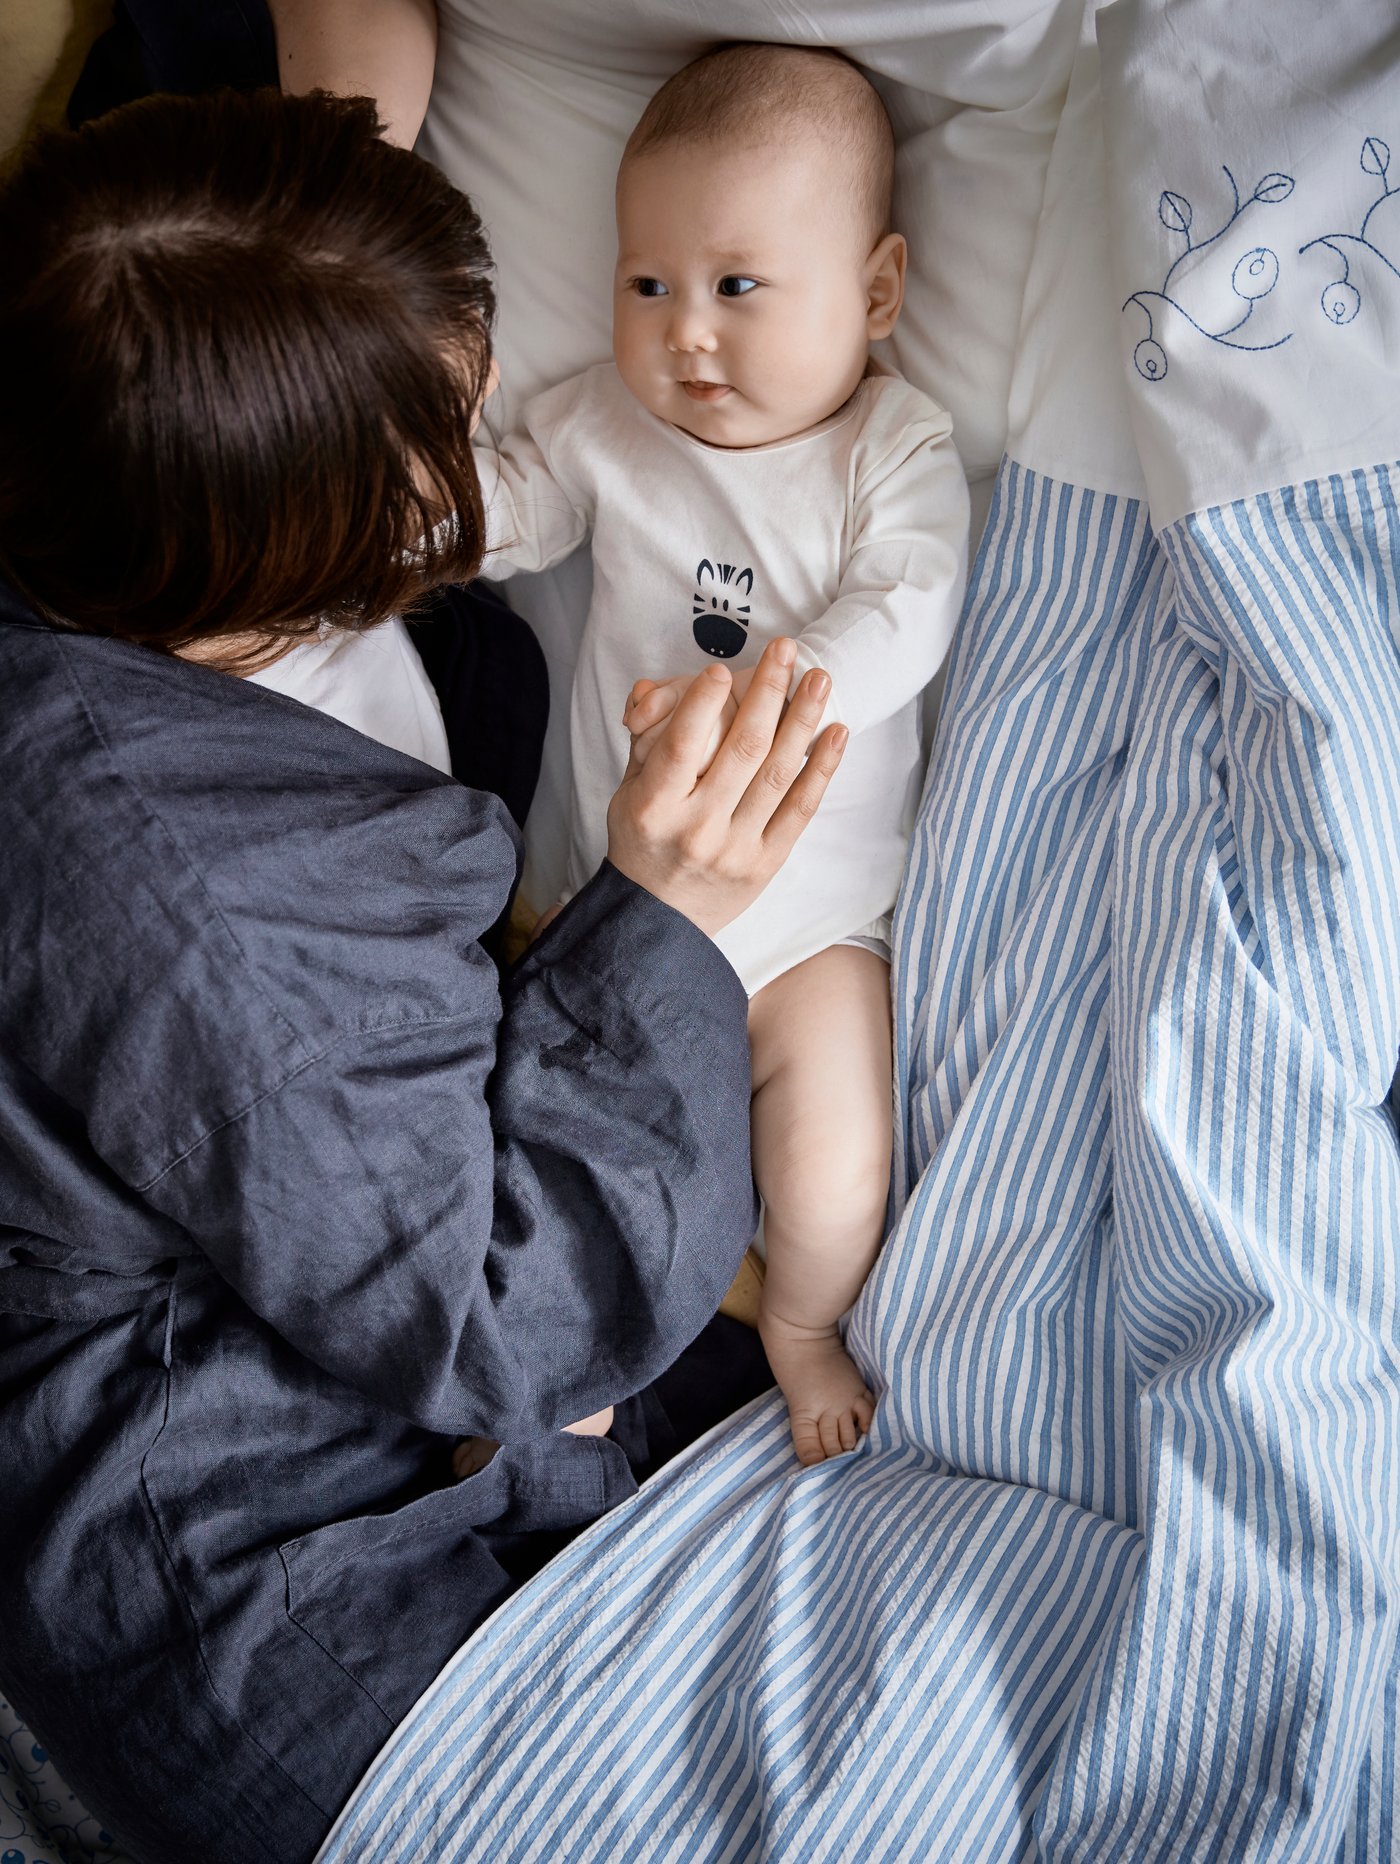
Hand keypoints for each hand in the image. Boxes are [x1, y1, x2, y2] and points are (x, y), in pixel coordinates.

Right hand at [605, 638, 845, 936]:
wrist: (659, 919)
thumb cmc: (643, 844)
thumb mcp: (627, 793)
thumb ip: (645, 740)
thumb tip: (654, 688)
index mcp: (654, 806)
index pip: (682, 744)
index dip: (703, 702)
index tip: (722, 669)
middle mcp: (696, 827)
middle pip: (741, 748)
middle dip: (766, 692)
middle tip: (786, 651)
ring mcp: (735, 847)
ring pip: (776, 773)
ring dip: (802, 720)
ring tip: (818, 679)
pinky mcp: (766, 863)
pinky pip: (799, 809)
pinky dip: (820, 769)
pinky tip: (835, 732)